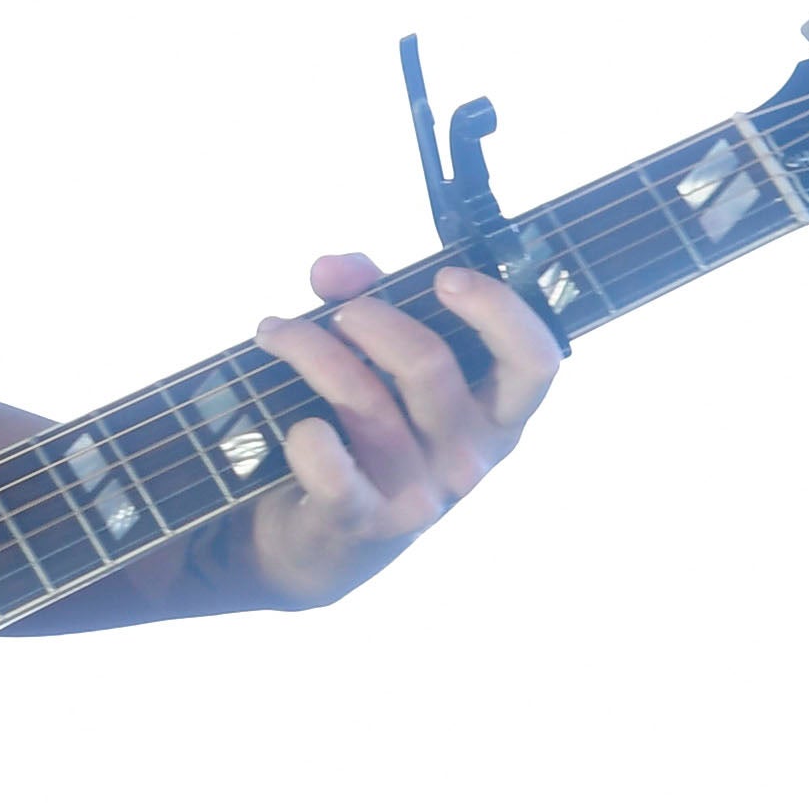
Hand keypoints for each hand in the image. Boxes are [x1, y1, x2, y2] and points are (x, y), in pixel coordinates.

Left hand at [239, 252, 559, 606]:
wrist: (322, 539)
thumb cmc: (365, 429)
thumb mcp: (381, 357)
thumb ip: (366, 296)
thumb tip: (334, 269)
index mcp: (494, 415)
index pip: (534, 361)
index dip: (498, 310)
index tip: (445, 276)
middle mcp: (468, 458)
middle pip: (427, 364)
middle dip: (369, 317)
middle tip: (336, 311)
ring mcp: (419, 493)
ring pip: (364, 399)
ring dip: (309, 349)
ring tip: (275, 331)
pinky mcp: (361, 521)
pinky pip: (335, 475)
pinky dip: (311, 443)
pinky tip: (298, 425)